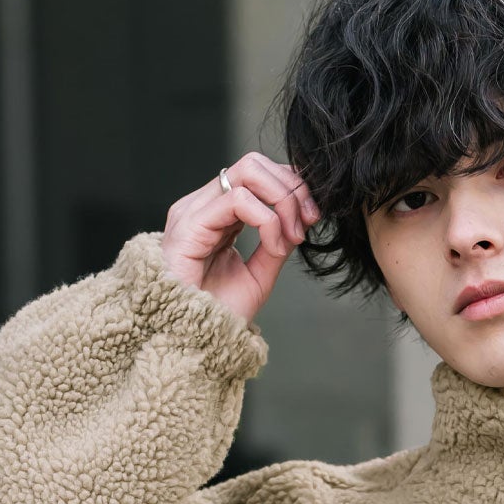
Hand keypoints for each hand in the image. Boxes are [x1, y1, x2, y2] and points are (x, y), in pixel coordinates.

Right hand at [159, 151, 321, 327]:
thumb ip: (277, 243)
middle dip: (290, 188)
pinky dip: (267, 219)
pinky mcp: (190, 223)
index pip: (258, 173)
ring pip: (248, 171)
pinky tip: (274, 247)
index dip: (291, 186)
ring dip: (282, 202)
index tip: (313, 217)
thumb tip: (301, 218)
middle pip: (254, 163)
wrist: (191, 341)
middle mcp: (204, 204)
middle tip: (307, 222)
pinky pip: (237, 199)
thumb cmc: (218, 313)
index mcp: (217, 213)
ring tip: (291, 239)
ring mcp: (194, 210)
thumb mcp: (259, 274)